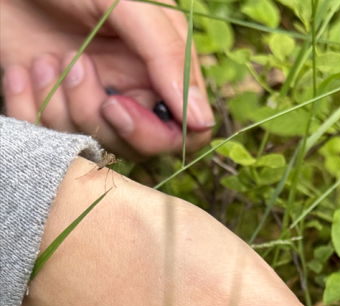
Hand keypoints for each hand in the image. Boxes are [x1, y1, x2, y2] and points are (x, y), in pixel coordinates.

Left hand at [0, 0, 213, 158]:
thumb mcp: (128, 3)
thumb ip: (168, 56)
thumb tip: (203, 120)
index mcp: (165, 71)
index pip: (187, 132)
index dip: (156, 134)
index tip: (116, 105)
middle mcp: (136, 94)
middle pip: (140, 147)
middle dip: (102, 119)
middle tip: (77, 68)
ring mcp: (95, 105)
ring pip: (96, 145)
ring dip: (63, 105)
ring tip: (48, 59)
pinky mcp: (55, 110)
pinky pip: (51, 139)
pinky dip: (31, 108)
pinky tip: (25, 71)